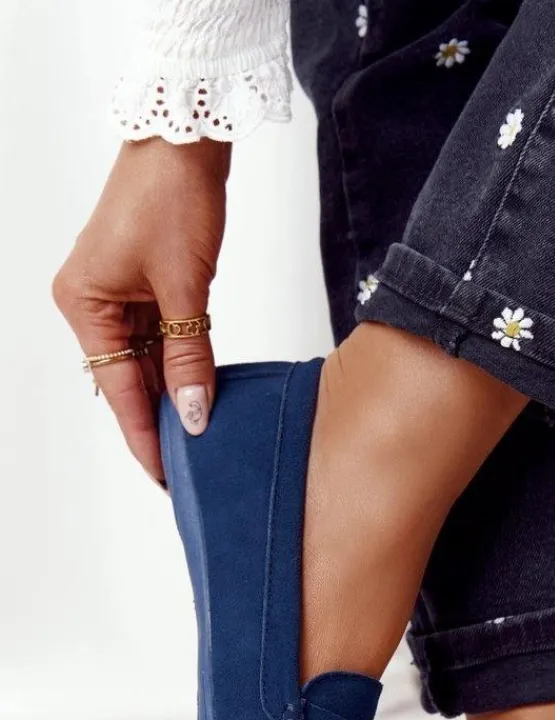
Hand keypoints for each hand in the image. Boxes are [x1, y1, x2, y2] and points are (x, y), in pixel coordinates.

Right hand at [53, 138, 230, 481]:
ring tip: (198, 439)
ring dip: (173, 393)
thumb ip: (190, 356)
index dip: (144, 434)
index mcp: (84, 304)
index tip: (165, 476)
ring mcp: (116, 294)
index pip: (119, 389)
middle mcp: (91, 303)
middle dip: (160, 420)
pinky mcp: (141, 285)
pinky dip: (180, 364)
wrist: (184, 138)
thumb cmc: (173, 197)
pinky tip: (199, 394)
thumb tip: (193, 414)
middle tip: (188, 468)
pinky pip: (160, 338)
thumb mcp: (185, 288)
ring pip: (147, 361)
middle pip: (129, 379)